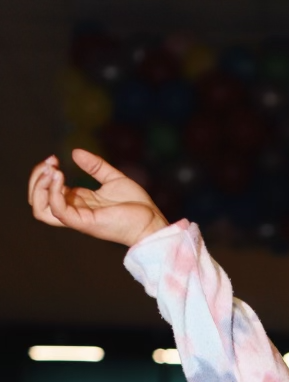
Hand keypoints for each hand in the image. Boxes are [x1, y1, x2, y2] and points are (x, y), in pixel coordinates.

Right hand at [28, 149, 168, 246]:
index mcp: (78, 202)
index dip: (44, 174)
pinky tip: (61, 176)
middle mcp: (75, 211)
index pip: (47, 193)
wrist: (151, 221)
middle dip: (36, 179)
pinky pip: (59, 211)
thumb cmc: (136, 206)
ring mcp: (79, 218)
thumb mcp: (113, 178)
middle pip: (38, 203)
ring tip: (53, 170)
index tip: (54, 158)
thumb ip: (95, 166)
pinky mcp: (86, 223)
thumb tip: (75, 152)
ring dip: (40, 187)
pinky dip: (54, 193)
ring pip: (41, 210)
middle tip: (50, 163)